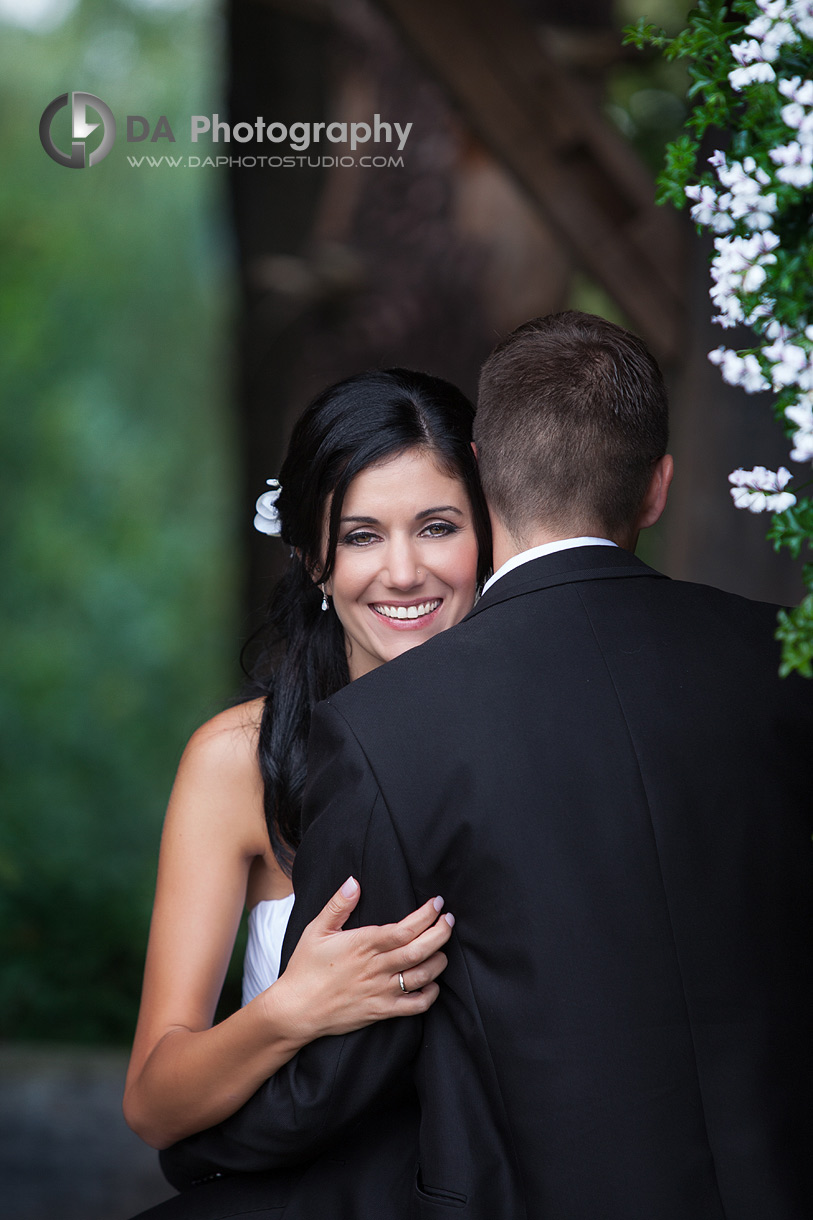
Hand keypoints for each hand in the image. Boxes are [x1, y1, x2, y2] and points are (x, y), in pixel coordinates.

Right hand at [267, 878, 453, 1045]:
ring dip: (439, 961)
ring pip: (422, 976)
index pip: (404, 929)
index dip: (426, 915)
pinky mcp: (382, 1011)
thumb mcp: (316, 930)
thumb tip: (354, 881)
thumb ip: (338, 905)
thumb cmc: (305, 968)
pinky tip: (432, 983)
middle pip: (420, 949)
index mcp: (363, 944)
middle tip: (449, 920)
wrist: (296, 1010)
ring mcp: (381, 991)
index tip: (437, 904)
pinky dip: (430, 994)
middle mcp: (376, 967)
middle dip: (441, 933)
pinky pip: (415, 1006)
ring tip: (443, 948)